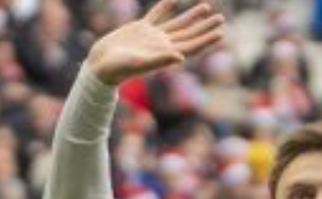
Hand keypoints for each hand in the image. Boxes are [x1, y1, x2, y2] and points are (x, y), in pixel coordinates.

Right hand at [85, 1, 225, 87]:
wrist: (100, 64)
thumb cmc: (119, 68)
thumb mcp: (140, 64)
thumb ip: (160, 60)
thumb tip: (181, 56)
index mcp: (166, 54)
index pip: (192, 46)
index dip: (207, 39)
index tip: (221, 32)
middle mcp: (162, 45)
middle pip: (189, 34)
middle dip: (205, 26)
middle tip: (221, 19)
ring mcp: (152, 36)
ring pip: (177, 23)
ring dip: (192, 16)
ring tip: (206, 7)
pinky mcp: (140, 28)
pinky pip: (157, 14)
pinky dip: (165, 6)